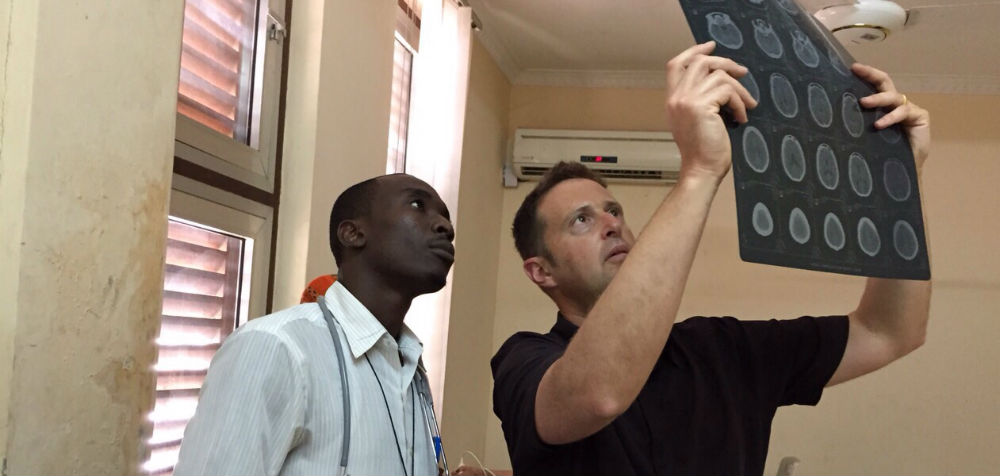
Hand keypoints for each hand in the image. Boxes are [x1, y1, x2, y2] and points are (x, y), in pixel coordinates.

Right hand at [664, 41, 757, 181]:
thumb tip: (720, 80)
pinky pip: (728, 91)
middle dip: (725, 63)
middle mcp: (676, 97)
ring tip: (747, 105)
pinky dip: (740, 103)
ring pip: (718, 76)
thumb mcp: (695, 120)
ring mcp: (687, 101)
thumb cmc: (703, 151)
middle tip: (742, 72)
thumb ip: (698, 99)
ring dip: (739, 90)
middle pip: (700, 62)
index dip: (694, 51)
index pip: (676, 64)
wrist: (701, 170)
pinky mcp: (701, 106)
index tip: (711, 47)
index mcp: (672, 100)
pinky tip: (742, 117)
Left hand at [853, 63, 930, 171]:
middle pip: (884, 82)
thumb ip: (858, 123)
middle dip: (871, 74)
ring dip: (878, 98)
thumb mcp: (866, 135)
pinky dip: (890, 117)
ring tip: (864, 103)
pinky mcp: (919, 116)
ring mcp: (908, 109)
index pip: (873, 85)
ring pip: (892, 97)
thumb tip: (832, 116)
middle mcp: (895, 104)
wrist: (903, 171)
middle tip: (857, 70)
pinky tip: (879, 125)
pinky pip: (903, 112)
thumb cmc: (882, 154)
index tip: (850, 68)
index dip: (864, 74)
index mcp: (882, 106)